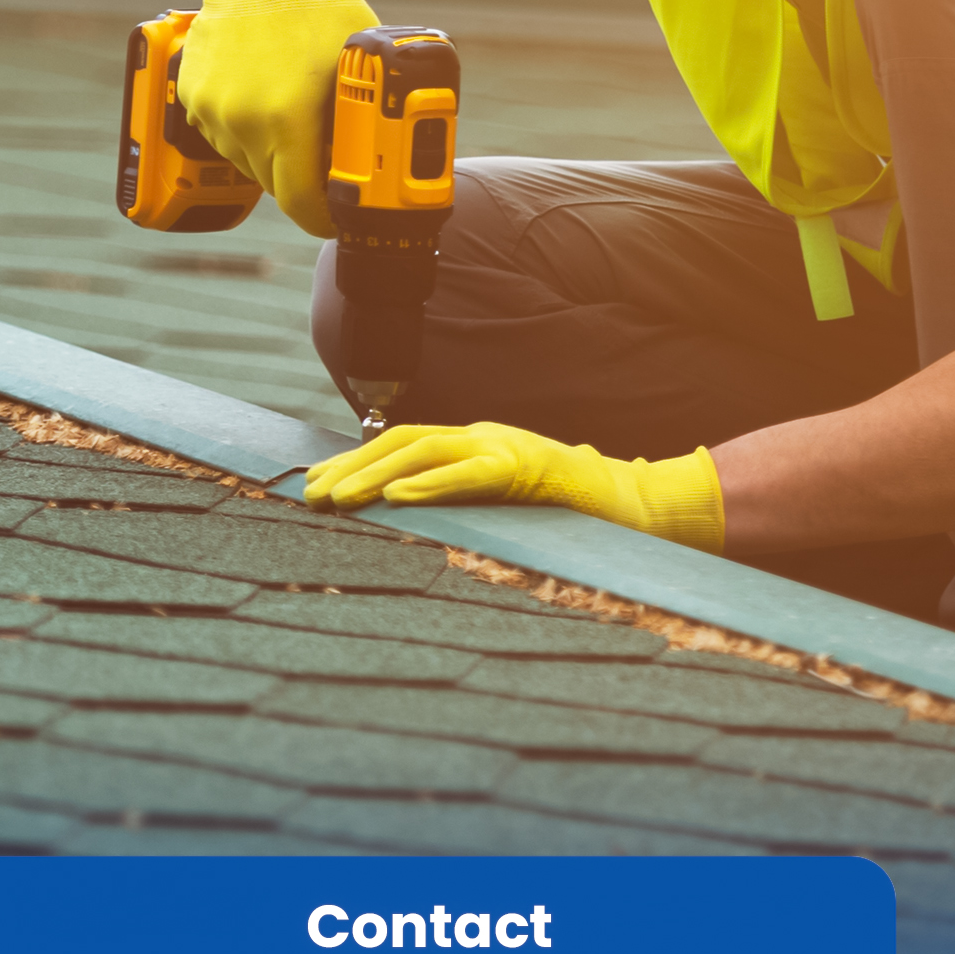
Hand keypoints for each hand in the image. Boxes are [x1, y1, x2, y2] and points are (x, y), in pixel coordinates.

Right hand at [177, 0, 376, 238]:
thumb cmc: (319, 7)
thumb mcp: (356, 70)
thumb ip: (358, 126)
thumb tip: (368, 171)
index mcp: (285, 119)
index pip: (301, 203)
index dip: (324, 215)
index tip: (337, 212)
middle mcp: (241, 121)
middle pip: (274, 184)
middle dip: (301, 178)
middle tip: (326, 154)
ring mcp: (210, 109)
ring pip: (246, 160)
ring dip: (271, 152)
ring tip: (293, 113)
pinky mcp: (192, 94)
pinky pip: (223, 132)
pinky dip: (245, 127)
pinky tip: (265, 95)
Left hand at [303, 419, 724, 552]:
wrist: (642, 506)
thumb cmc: (572, 513)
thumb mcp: (505, 503)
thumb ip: (464, 501)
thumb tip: (409, 517)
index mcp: (476, 445)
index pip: (403, 445)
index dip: (357, 460)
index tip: (317, 484)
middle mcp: (485, 437)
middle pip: (403, 443)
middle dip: (353, 467)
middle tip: (312, 496)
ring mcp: (507, 448)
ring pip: (427, 452)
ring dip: (377, 475)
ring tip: (340, 498)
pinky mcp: (531, 469)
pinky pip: (474, 475)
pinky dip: (434, 485)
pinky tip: (399, 499)